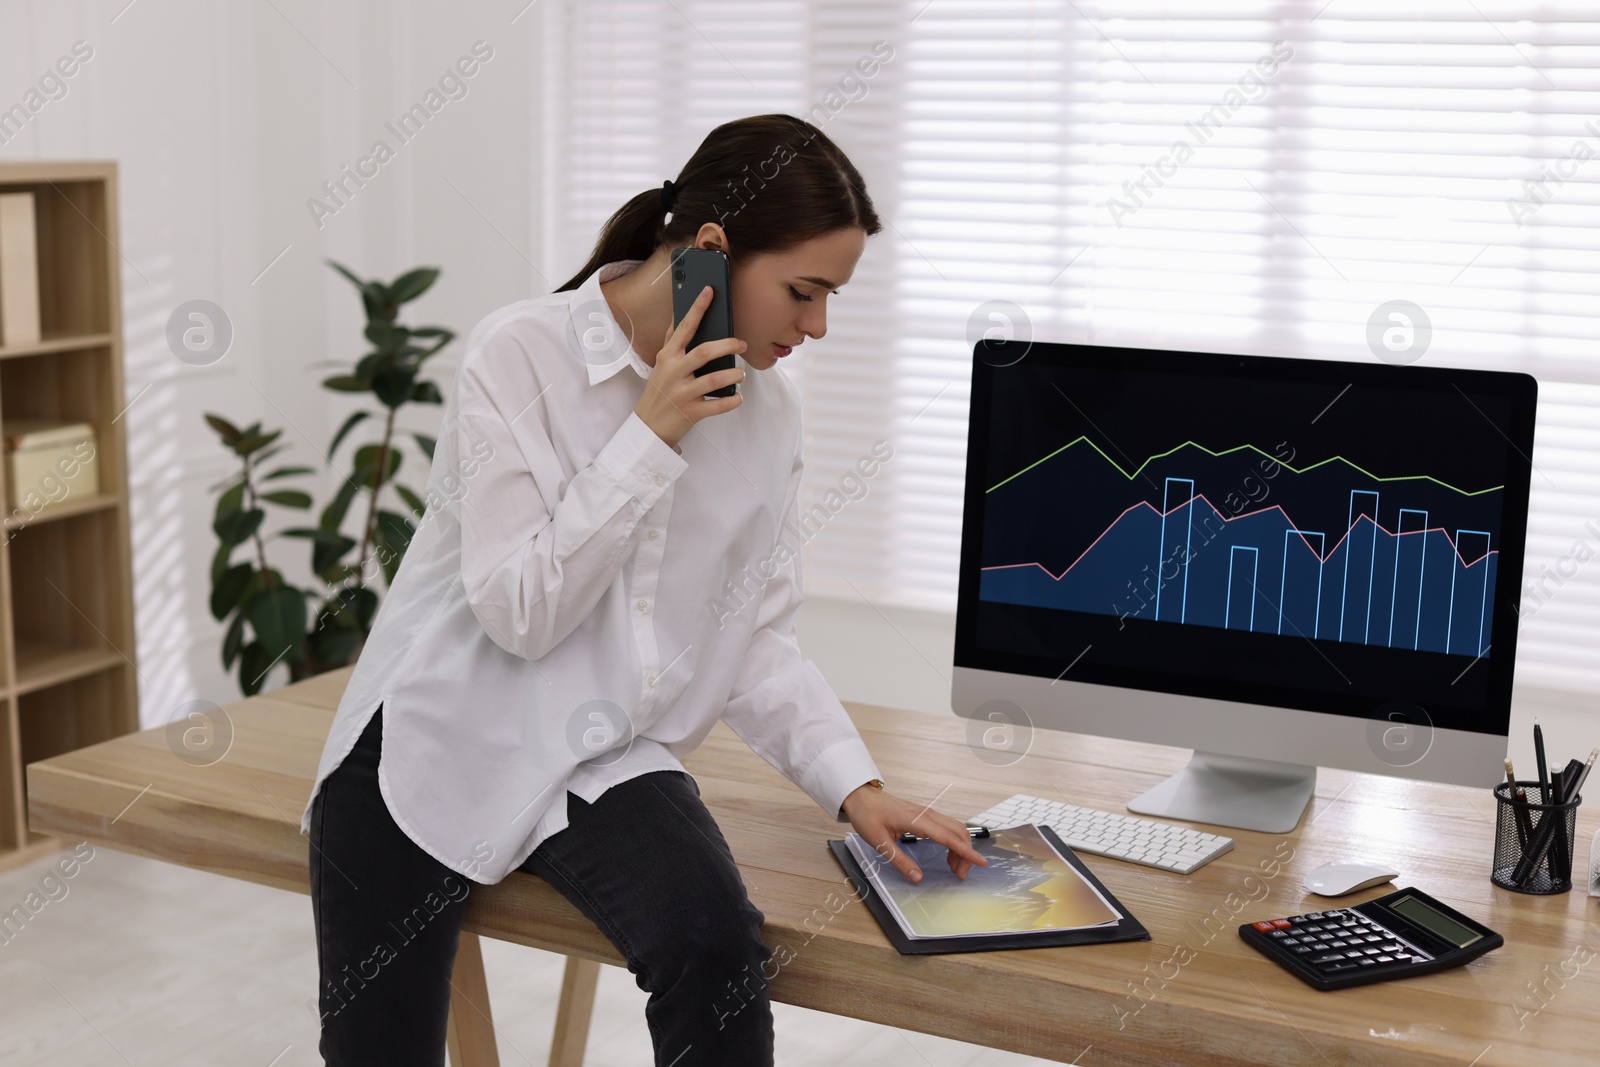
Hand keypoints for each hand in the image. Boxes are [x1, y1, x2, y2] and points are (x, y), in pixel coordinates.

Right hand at [635, 284, 746, 448]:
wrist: (648, 427)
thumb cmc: (660, 390)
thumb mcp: (662, 364)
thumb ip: (673, 342)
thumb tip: (682, 316)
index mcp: (667, 356)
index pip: (684, 328)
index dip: (697, 308)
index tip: (709, 291)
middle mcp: (673, 373)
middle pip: (704, 352)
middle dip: (727, 345)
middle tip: (742, 343)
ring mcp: (682, 393)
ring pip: (714, 379)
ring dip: (733, 375)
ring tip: (741, 374)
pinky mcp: (690, 413)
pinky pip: (718, 406)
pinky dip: (732, 401)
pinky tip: (738, 396)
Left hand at [840, 784, 988, 883]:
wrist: (861, 797)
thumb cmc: (867, 816)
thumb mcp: (880, 842)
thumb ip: (900, 861)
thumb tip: (918, 878)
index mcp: (917, 820)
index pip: (949, 837)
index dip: (966, 852)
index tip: (982, 863)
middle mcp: (927, 814)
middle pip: (958, 832)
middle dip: (965, 854)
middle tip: (960, 875)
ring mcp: (927, 812)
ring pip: (955, 828)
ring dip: (961, 848)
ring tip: (955, 868)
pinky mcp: (925, 814)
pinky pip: (947, 827)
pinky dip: (954, 841)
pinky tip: (948, 855)